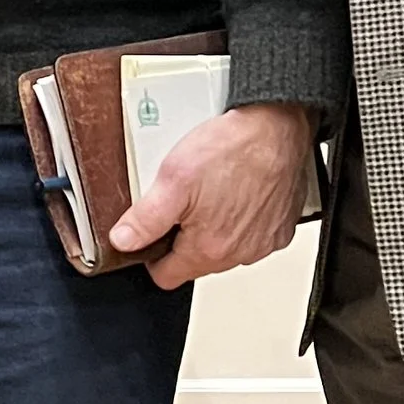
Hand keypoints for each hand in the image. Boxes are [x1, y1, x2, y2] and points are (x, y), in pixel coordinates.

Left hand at [108, 102, 318, 288]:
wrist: (277, 127)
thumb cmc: (233, 149)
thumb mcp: (174, 179)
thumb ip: (145, 219)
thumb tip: (123, 241)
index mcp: (207, 249)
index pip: (166, 276)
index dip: (152, 256)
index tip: (153, 233)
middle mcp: (238, 254)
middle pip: (196, 262)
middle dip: (184, 238)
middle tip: (184, 201)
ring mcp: (263, 243)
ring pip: (225, 250)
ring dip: (214, 229)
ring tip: (212, 193)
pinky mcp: (280, 229)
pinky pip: (253, 237)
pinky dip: (243, 222)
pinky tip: (238, 194)